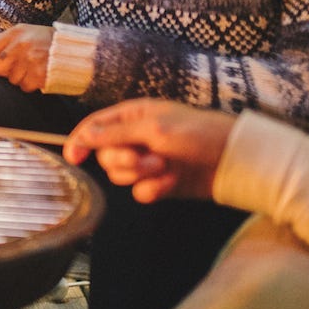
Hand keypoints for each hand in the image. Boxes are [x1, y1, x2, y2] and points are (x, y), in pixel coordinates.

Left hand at [0, 24, 53, 91]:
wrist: (76, 50)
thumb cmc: (48, 41)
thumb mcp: (25, 33)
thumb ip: (2, 43)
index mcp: (15, 33)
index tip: (0, 61)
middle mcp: (21, 45)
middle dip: (4, 71)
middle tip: (18, 66)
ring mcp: (30, 60)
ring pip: (11, 80)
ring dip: (20, 78)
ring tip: (33, 68)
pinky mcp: (39, 75)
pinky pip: (24, 87)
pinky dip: (30, 85)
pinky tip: (39, 75)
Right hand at [63, 99, 237, 202]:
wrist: (235, 161)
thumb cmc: (200, 134)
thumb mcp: (154, 129)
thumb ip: (115, 133)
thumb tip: (83, 135)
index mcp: (133, 116)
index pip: (95, 126)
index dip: (81, 140)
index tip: (73, 157)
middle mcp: (136, 138)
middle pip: (106, 155)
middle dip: (123, 160)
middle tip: (143, 159)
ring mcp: (148, 161)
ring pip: (121, 175)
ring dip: (142, 175)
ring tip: (165, 168)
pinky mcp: (160, 182)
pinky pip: (141, 191)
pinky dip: (154, 189)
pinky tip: (171, 182)